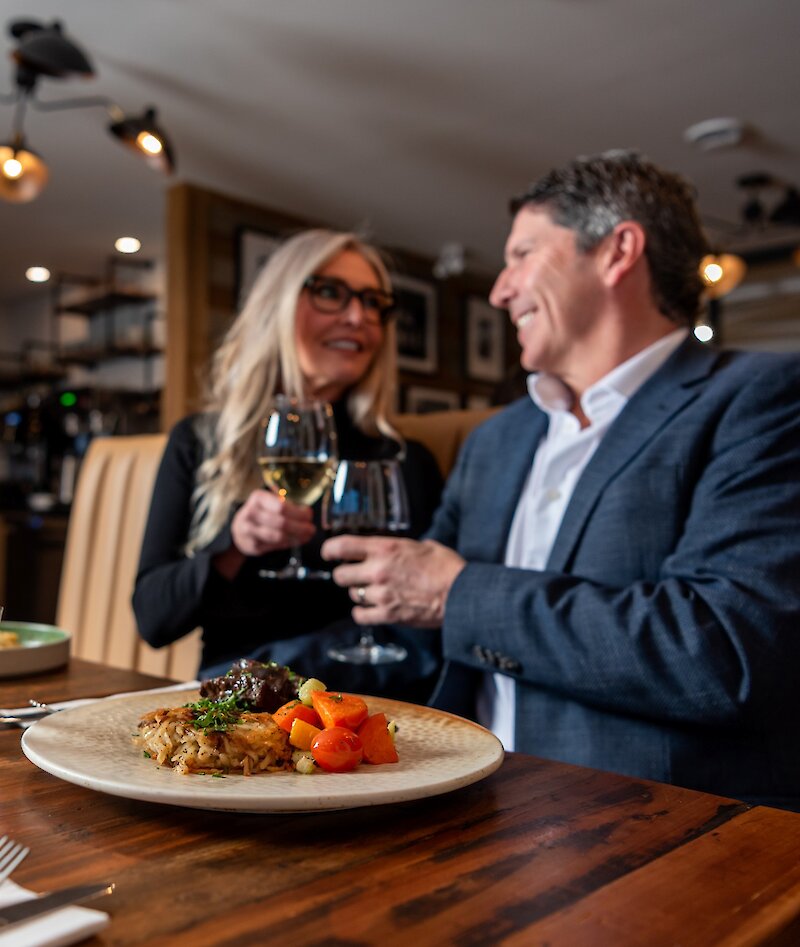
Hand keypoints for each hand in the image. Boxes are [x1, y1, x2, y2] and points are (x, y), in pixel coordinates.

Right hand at [230, 489, 315, 556]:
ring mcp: (249, 530)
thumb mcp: (269, 502)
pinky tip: (296, 541)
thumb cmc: (261, 513)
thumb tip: (307, 512)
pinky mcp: (252, 545)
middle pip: (281, 522)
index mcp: (258, 498)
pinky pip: (275, 546)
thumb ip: (286, 504)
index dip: (298, 513)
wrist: (240, 529)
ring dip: (296, 537)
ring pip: (278, 536)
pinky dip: (288, 544)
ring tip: (307, 536)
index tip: (309, 515)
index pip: (282, 507)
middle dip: (300, 527)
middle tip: (311, 529)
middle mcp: (250, 513)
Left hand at [321, 535, 465, 626]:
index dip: (329, 550)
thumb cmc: (446, 568)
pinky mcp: (387, 614)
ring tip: (373, 591)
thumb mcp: (423, 545)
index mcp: (385, 549)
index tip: (328, 553)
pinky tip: (371, 608)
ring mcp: (381, 594)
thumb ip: (400, 547)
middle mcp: (378, 570)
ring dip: (359, 593)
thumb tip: (393, 549)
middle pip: (340, 575)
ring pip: (352, 595)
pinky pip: (360, 615)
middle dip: (344, 575)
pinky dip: (363, 613)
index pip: (342, 546)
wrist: (460, 594)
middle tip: (353, 575)